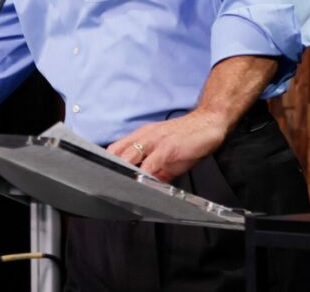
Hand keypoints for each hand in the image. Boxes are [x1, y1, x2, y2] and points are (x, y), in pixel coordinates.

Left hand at [105, 109, 227, 182]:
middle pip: (117, 153)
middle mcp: (144, 137)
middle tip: (105, 184)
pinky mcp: (168, 147)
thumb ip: (156, 172)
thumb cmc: (187, 137)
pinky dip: (144, 174)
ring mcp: (154, 141)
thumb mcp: (168, 157)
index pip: (115, 149)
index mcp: (140, 137)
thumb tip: (148, 187)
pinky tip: (142, 184)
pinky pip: (151, 162)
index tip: (101, 176)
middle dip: (109, 169)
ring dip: (123, 171)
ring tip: (118, 186)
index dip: (106, 162)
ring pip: (129, 156)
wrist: (208, 122)